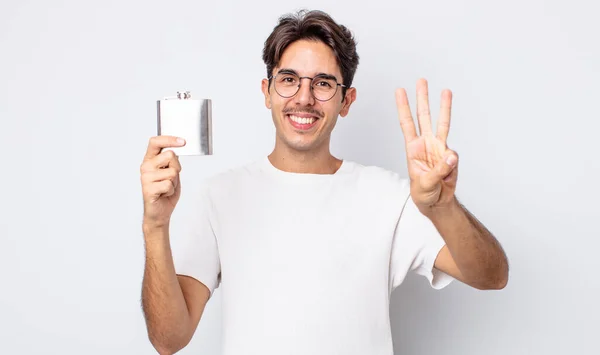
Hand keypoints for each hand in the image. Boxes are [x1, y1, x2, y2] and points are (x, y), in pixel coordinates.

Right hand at [140, 136, 185, 227]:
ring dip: (174, 182)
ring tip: (166, 188)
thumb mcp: (172, 172)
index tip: (183, 142)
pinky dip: (171, 190)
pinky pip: (169, 184)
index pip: (155, 142)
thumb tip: (176, 150)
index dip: (169, 139)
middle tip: (171, 178)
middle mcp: (145, 166)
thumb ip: (172, 161)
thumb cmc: (165, 191)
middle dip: (177, 167)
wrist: (160, 212)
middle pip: (170, 155)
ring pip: (172, 172)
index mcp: (150, 160)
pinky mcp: (148, 189)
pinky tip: (164, 194)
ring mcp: (146, 178)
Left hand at [395, 78, 458, 212]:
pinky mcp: (450, 156)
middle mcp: (425, 143)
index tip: (399, 90)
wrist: (436, 201)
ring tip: (446, 90)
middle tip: (421, 80)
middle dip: (422, 98)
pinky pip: (454, 154)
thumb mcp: (426, 183)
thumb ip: (440, 170)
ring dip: (443, 106)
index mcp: (412, 148)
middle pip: (423, 116)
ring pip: (442, 123)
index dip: (403, 107)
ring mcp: (439, 148)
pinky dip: (452, 161)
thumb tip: (452, 155)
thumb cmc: (424, 192)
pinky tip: (448, 171)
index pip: (406, 123)